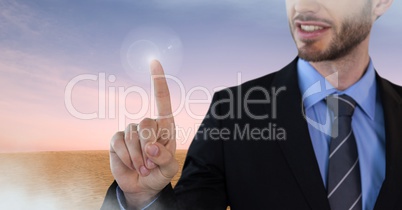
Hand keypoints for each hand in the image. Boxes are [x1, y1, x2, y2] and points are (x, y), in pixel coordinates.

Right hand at [109, 60, 178, 207]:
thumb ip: (165, 158)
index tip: (154, 61)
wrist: (142, 186)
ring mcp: (131, 130)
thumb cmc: (159, 174)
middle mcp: (148, 124)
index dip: (158, 80)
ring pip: (132, 134)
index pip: (162, 99)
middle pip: (146, 123)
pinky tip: (131, 164)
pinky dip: (126, 157)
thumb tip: (150, 146)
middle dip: (148, 146)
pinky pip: (118, 142)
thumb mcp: (169, 169)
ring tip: (143, 167)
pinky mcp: (117, 139)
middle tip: (151, 164)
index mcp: (165, 126)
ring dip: (138, 156)